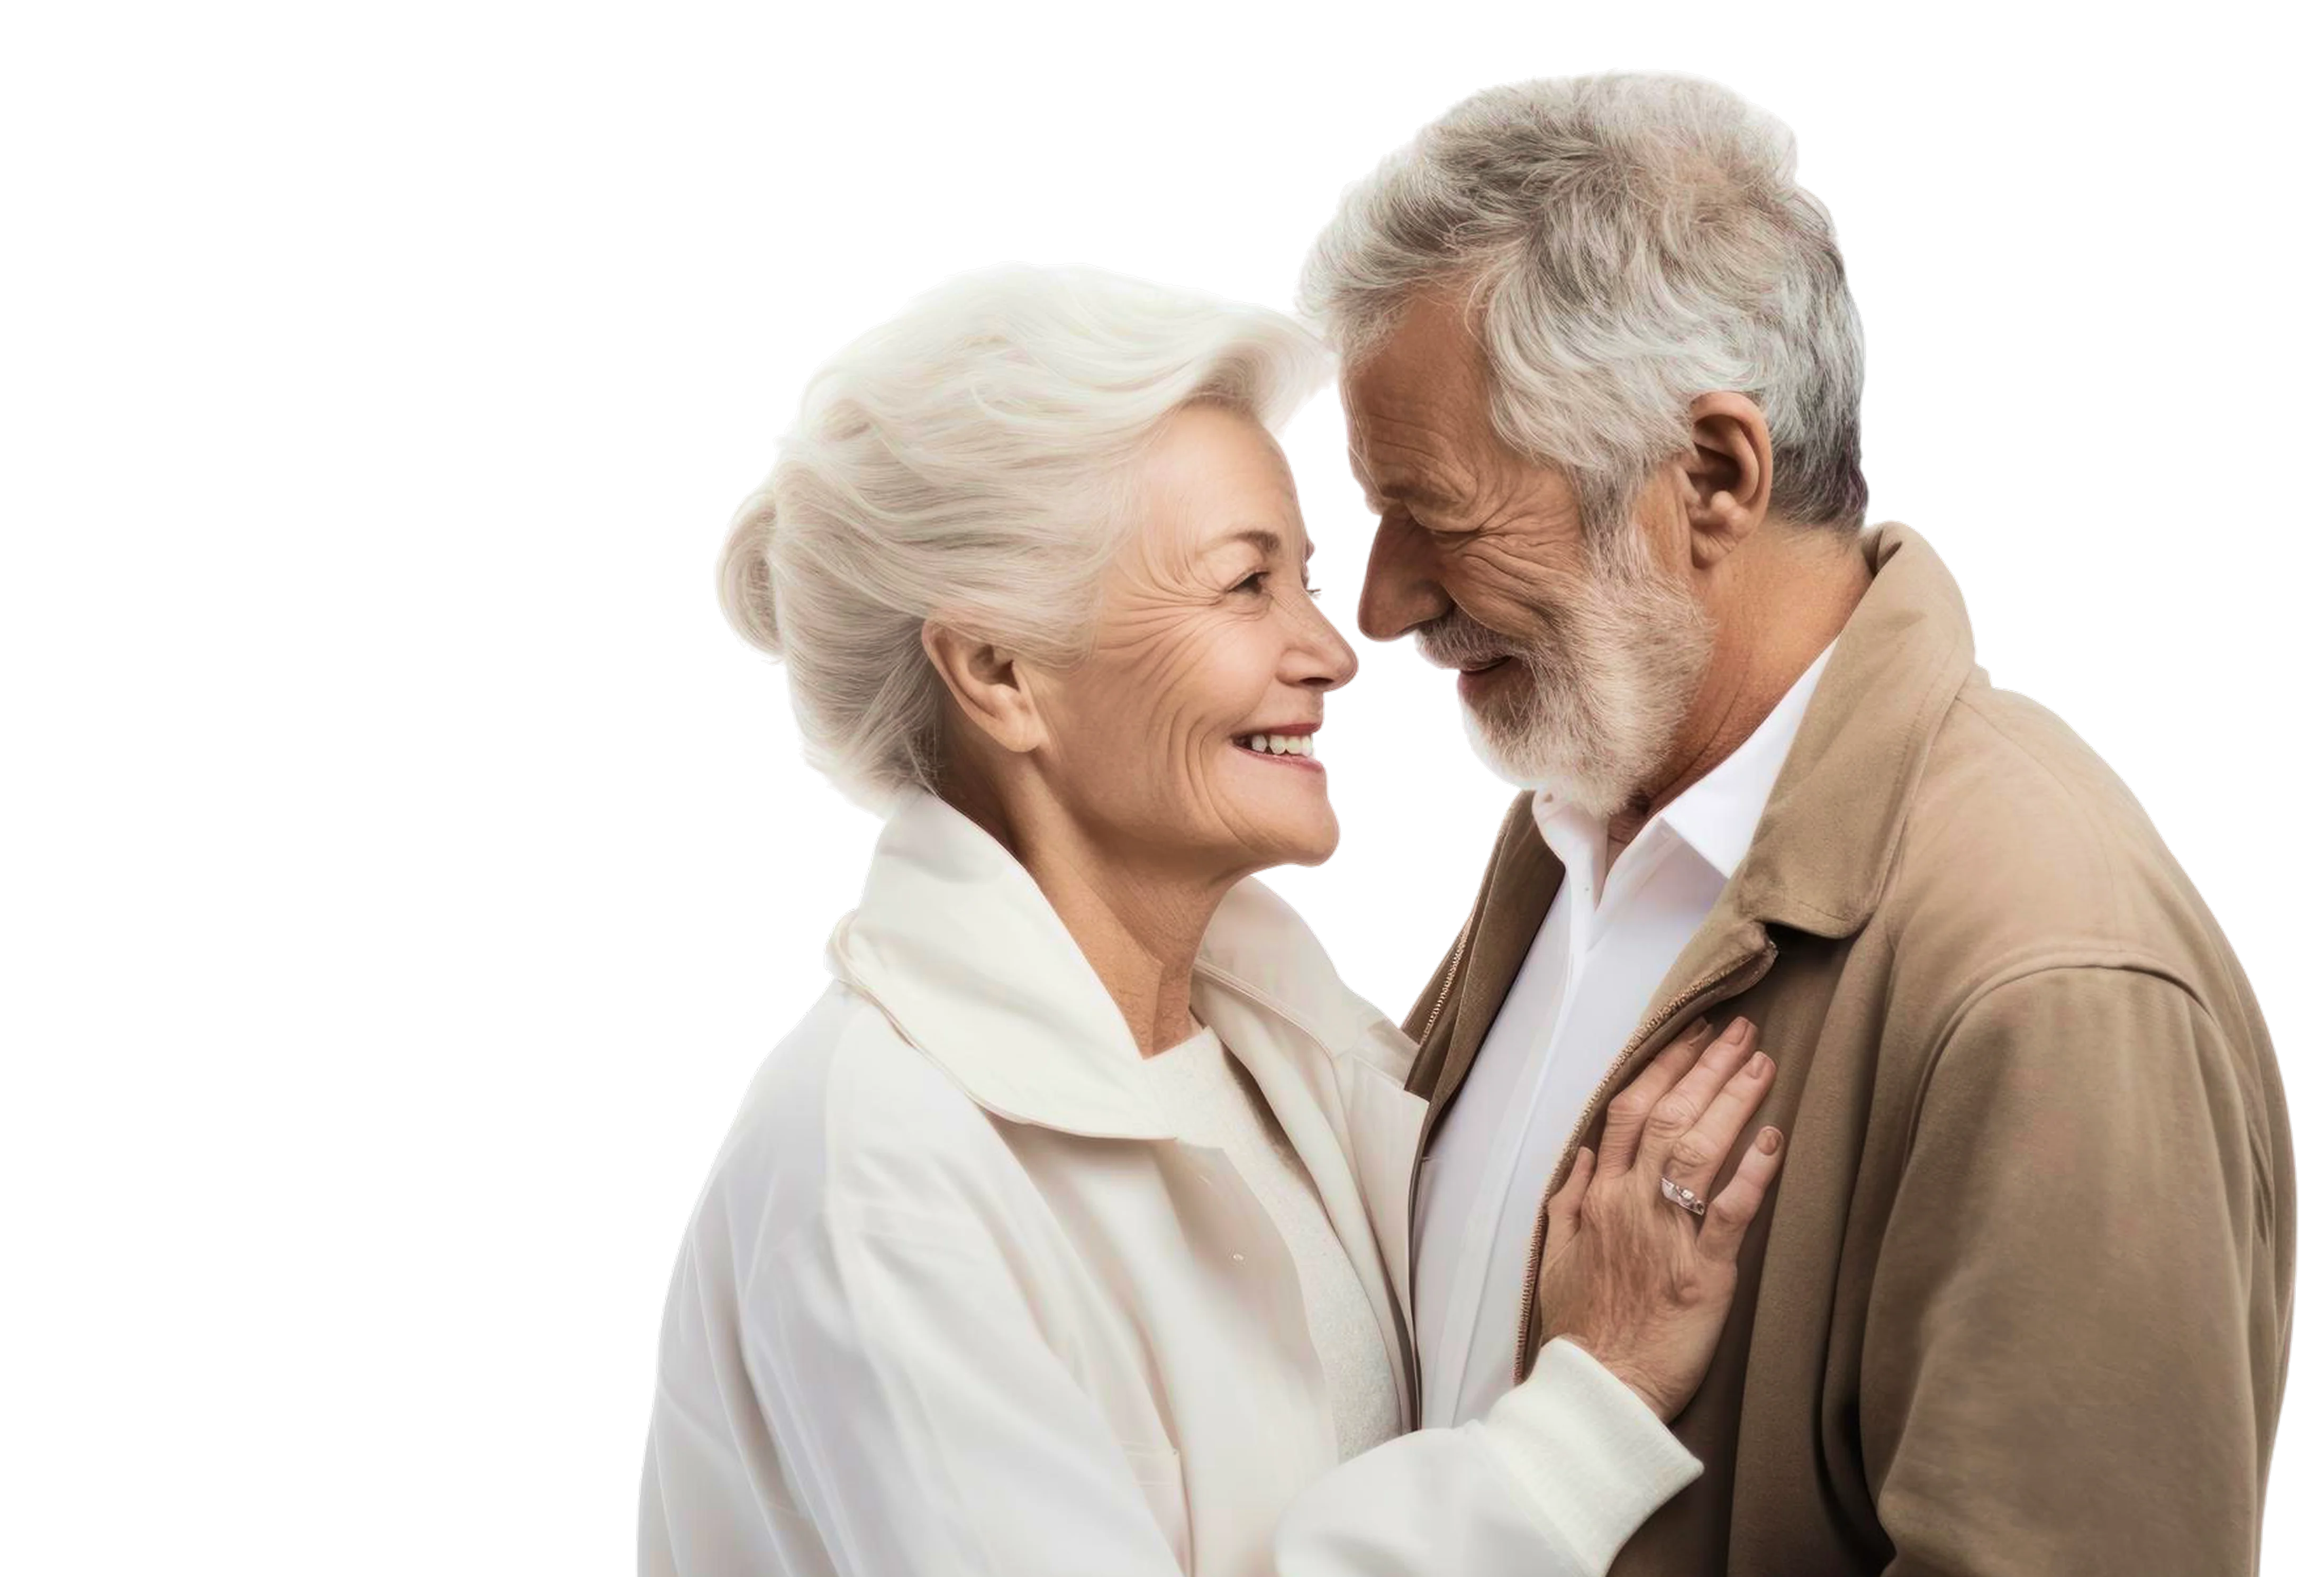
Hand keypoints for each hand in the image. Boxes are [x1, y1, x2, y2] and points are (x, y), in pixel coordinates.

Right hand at [1533, 1014, 1785, 1423]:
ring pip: (1700, 1149)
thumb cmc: (1582, 1327)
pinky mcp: (1705, 1273)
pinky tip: (1775, 1138)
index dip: (1664, 1066)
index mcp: (1599, 1196)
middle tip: (1742, 1029)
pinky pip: (1731, 1212)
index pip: (1629, 1110)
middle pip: (1670, 1115)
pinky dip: (1753, 1173)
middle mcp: (1631, 1203)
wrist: (1600, 1389)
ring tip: (1763, 1062)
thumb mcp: (1556, 1256)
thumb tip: (1585, 1153)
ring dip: (1733, 1100)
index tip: (1693, 1032)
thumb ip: (1569, 1199)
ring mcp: (1669, 1235)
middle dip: (1707, 1067)